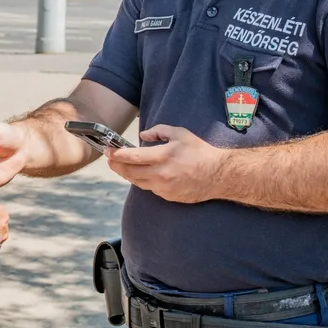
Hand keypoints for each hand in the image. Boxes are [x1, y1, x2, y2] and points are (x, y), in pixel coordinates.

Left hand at [104, 125, 225, 203]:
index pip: (132, 157)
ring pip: (137, 182)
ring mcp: (164, 187)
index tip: (108, 151)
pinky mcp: (168, 196)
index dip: (116, 154)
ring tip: (121, 166)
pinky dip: (141, 181)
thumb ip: (158, 132)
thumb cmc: (200, 151)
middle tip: (110, 159)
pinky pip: (149, 188)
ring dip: (126, 174)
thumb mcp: (180, 134)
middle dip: (116, 165)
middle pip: (129, 172)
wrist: (219, 175)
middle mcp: (161, 174)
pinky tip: (139, 174)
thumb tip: (143, 136)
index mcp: (163, 156)